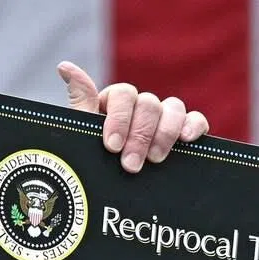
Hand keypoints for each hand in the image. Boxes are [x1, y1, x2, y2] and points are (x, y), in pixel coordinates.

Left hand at [57, 60, 209, 172]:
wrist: (104, 193)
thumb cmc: (89, 162)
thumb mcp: (80, 135)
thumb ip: (80, 103)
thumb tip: (64, 66)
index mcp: (113, 103)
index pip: (123, 94)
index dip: (119, 118)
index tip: (111, 146)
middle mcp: (138, 107)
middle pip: (148, 104)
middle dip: (140, 136)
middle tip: (131, 165)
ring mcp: (161, 118)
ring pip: (173, 108)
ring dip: (165, 133)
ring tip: (155, 159)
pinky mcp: (181, 132)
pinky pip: (195, 119)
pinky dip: (193, 125)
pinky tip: (186, 139)